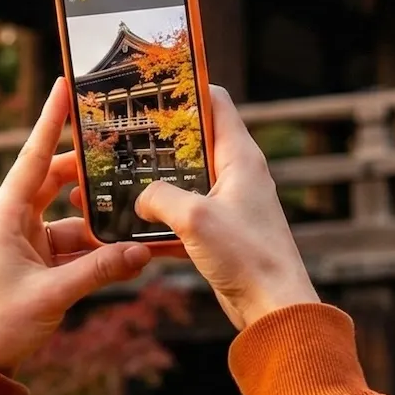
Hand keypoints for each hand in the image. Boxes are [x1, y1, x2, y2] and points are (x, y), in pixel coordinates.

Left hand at [0, 78, 152, 372]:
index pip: (35, 157)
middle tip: (121, 150)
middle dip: (90, 171)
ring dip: (99, 220)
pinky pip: (74, 246)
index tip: (66, 86)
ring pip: (71, 217)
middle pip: (57, 181)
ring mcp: (26, 242)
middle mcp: (14, 220)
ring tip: (134, 214)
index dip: (52, 121)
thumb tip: (141, 252)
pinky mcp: (38, 264)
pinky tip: (126, 255)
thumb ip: (99, 271)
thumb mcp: (52, 295)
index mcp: (5, 215)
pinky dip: (97, 250)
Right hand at [135, 86, 317, 332]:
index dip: (186, 88)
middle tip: (123, 132)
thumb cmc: (248, 258)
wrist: (273, 309)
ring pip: (186, 180)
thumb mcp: (195, 219)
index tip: (153, 84)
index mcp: (240, 157)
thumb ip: (160, 198)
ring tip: (120, 176)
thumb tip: (140, 198)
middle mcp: (237, 175)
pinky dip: (162, 219)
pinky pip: (185, 216)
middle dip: (159, 138)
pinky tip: (133, 227)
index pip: (215, 102)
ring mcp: (229, 204)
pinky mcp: (221, 233)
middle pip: (194, 140)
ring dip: (156, 182)